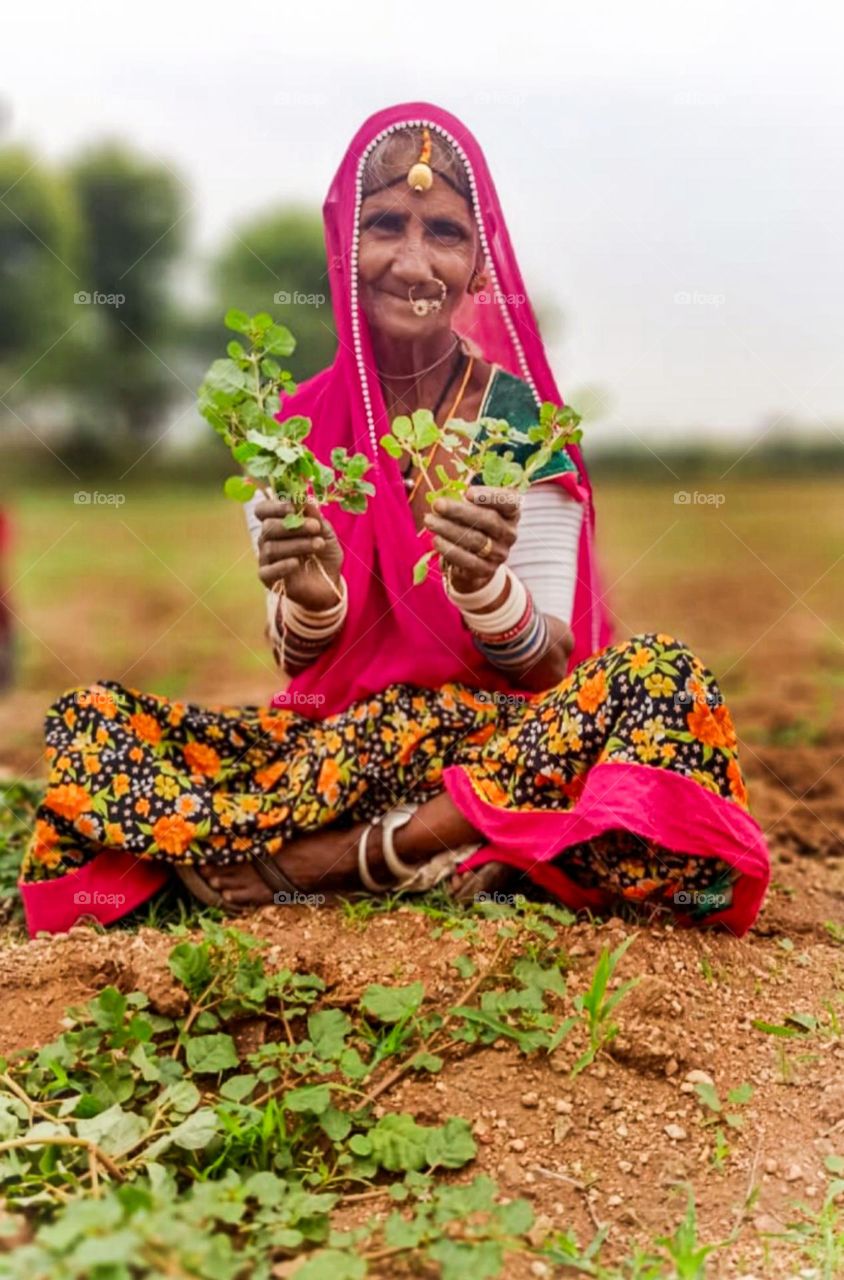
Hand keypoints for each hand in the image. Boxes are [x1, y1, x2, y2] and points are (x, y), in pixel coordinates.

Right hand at [255, 496, 343, 610]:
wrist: (329, 584)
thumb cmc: (324, 554)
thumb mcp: (326, 534)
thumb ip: (316, 518)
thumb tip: (307, 500)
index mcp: (278, 524)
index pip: (263, 510)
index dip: (275, 506)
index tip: (294, 506)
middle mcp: (267, 539)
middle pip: (268, 527)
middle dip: (292, 525)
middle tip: (315, 527)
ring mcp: (266, 559)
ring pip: (271, 547)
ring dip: (297, 544)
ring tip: (319, 545)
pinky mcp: (268, 578)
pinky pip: (268, 570)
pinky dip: (281, 565)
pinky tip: (296, 563)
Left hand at [423, 486, 521, 593]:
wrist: (476, 561)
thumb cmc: (473, 526)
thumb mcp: (475, 510)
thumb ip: (466, 502)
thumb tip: (442, 501)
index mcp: (511, 513)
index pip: (509, 502)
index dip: (489, 497)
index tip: (467, 493)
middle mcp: (509, 533)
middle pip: (488, 520)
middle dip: (460, 511)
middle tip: (437, 504)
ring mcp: (500, 553)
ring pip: (476, 540)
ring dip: (449, 529)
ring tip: (429, 521)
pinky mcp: (487, 570)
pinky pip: (468, 560)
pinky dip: (450, 549)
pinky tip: (436, 540)